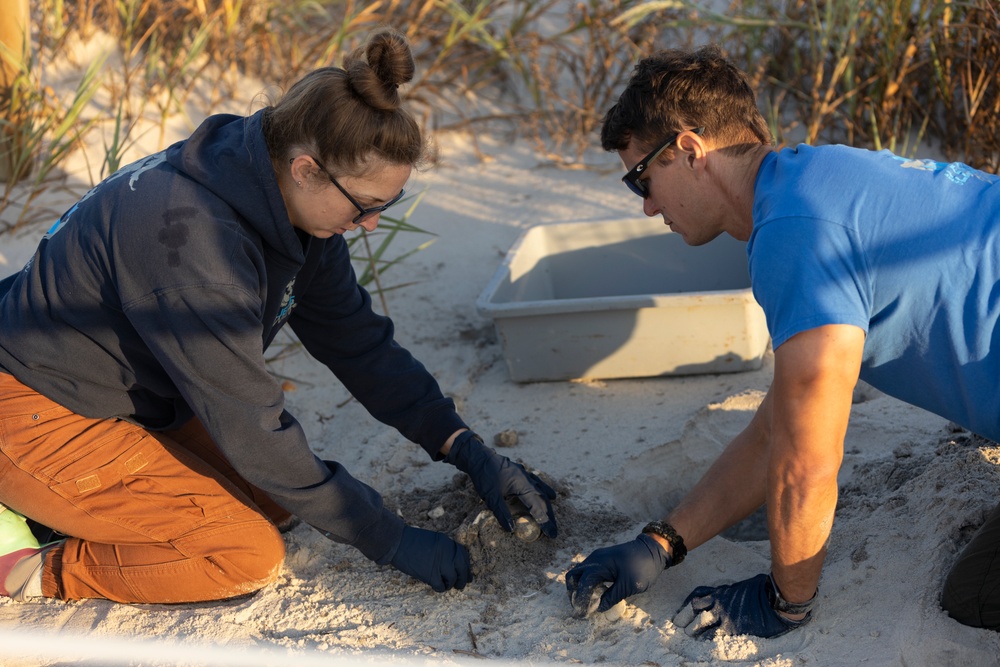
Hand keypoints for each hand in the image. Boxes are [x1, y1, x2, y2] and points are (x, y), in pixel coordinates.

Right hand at [389, 526, 470, 591]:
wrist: (396, 541)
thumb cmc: (409, 541)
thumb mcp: (431, 540)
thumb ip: (443, 549)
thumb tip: (451, 564)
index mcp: (447, 542)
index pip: (463, 555)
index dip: (466, 566)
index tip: (466, 574)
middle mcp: (446, 552)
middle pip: (462, 568)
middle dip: (463, 578)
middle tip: (461, 585)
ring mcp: (439, 563)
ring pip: (453, 578)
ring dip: (451, 584)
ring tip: (447, 586)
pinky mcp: (430, 574)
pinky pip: (441, 586)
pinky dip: (440, 588)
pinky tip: (436, 586)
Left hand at [445, 431, 557, 537]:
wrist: (478, 456)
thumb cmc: (484, 476)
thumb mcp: (491, 497)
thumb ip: (502, 513)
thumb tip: (511, 529)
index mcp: (522, 485)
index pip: (537, 507)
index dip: (545, 521)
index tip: (551, 533)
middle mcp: (527, 479)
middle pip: (543, 499)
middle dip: (549, 516)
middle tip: (554, 531)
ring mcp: (525, 474)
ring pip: (541, 491)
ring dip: (547, 505)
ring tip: (552, 518)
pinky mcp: (521, 472)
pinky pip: (537, 483)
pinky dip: (544, 491)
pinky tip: (550, 495)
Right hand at [565, 534, 669, 617]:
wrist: (653, 549)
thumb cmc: (643, 567)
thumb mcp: (630, 585)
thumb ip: (612, 597)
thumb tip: (598, 607)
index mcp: (600, 564)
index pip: (583, 583)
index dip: (581, 599)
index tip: (582, 613)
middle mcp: (595, 559)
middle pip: (574, 575)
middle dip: (574, 593)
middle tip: (580, 607)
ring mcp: (598, 558)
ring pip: (579, 573)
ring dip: (579, 588)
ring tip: (586, 603)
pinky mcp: (603, 560)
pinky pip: (588, 571)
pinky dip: (586, 583)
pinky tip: (594, 594)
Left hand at [673, 573, 809, 638]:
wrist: (775, 600)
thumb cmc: (762, 590)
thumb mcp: (740, 587)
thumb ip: (729, 593)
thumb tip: (725, 595)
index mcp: (720, 593)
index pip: (696, 600)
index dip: (686, 608)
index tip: (679, 615)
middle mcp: (718, 604)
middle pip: (694, 613)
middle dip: (685, 620)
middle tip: (679, 627)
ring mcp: (724, 617)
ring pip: (701, 625)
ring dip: (693, 632)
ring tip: (688, 637)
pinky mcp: (733, 630)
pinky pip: (715, 637)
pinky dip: (707, 641)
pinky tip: (702, 645)